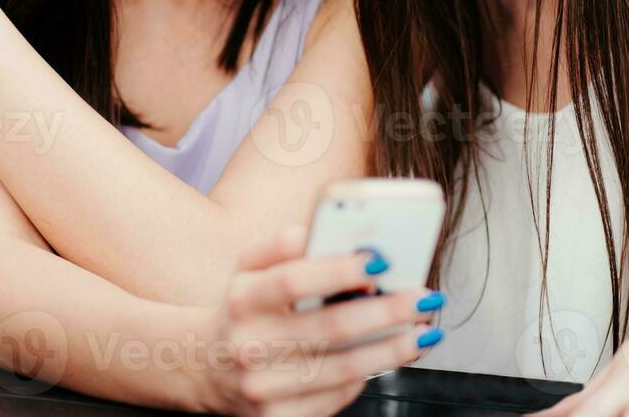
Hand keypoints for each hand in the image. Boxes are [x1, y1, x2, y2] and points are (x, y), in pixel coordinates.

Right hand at [202, 225, 444, 416]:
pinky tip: (389, 357)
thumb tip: (316, 232)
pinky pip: (336, 397)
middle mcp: (250, 345)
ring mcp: (263, 388)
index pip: (293, 281)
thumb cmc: (242, 309)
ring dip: (392, 350)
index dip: (339, 270)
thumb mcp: (247, 267)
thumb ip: (281, 244)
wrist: (204, 367)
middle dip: (387, 312)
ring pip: (343, 369)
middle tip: (423, 298)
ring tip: (424, 331)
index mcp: (242, 299)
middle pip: (330, 328)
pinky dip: (368, 375)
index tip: (381, 260)